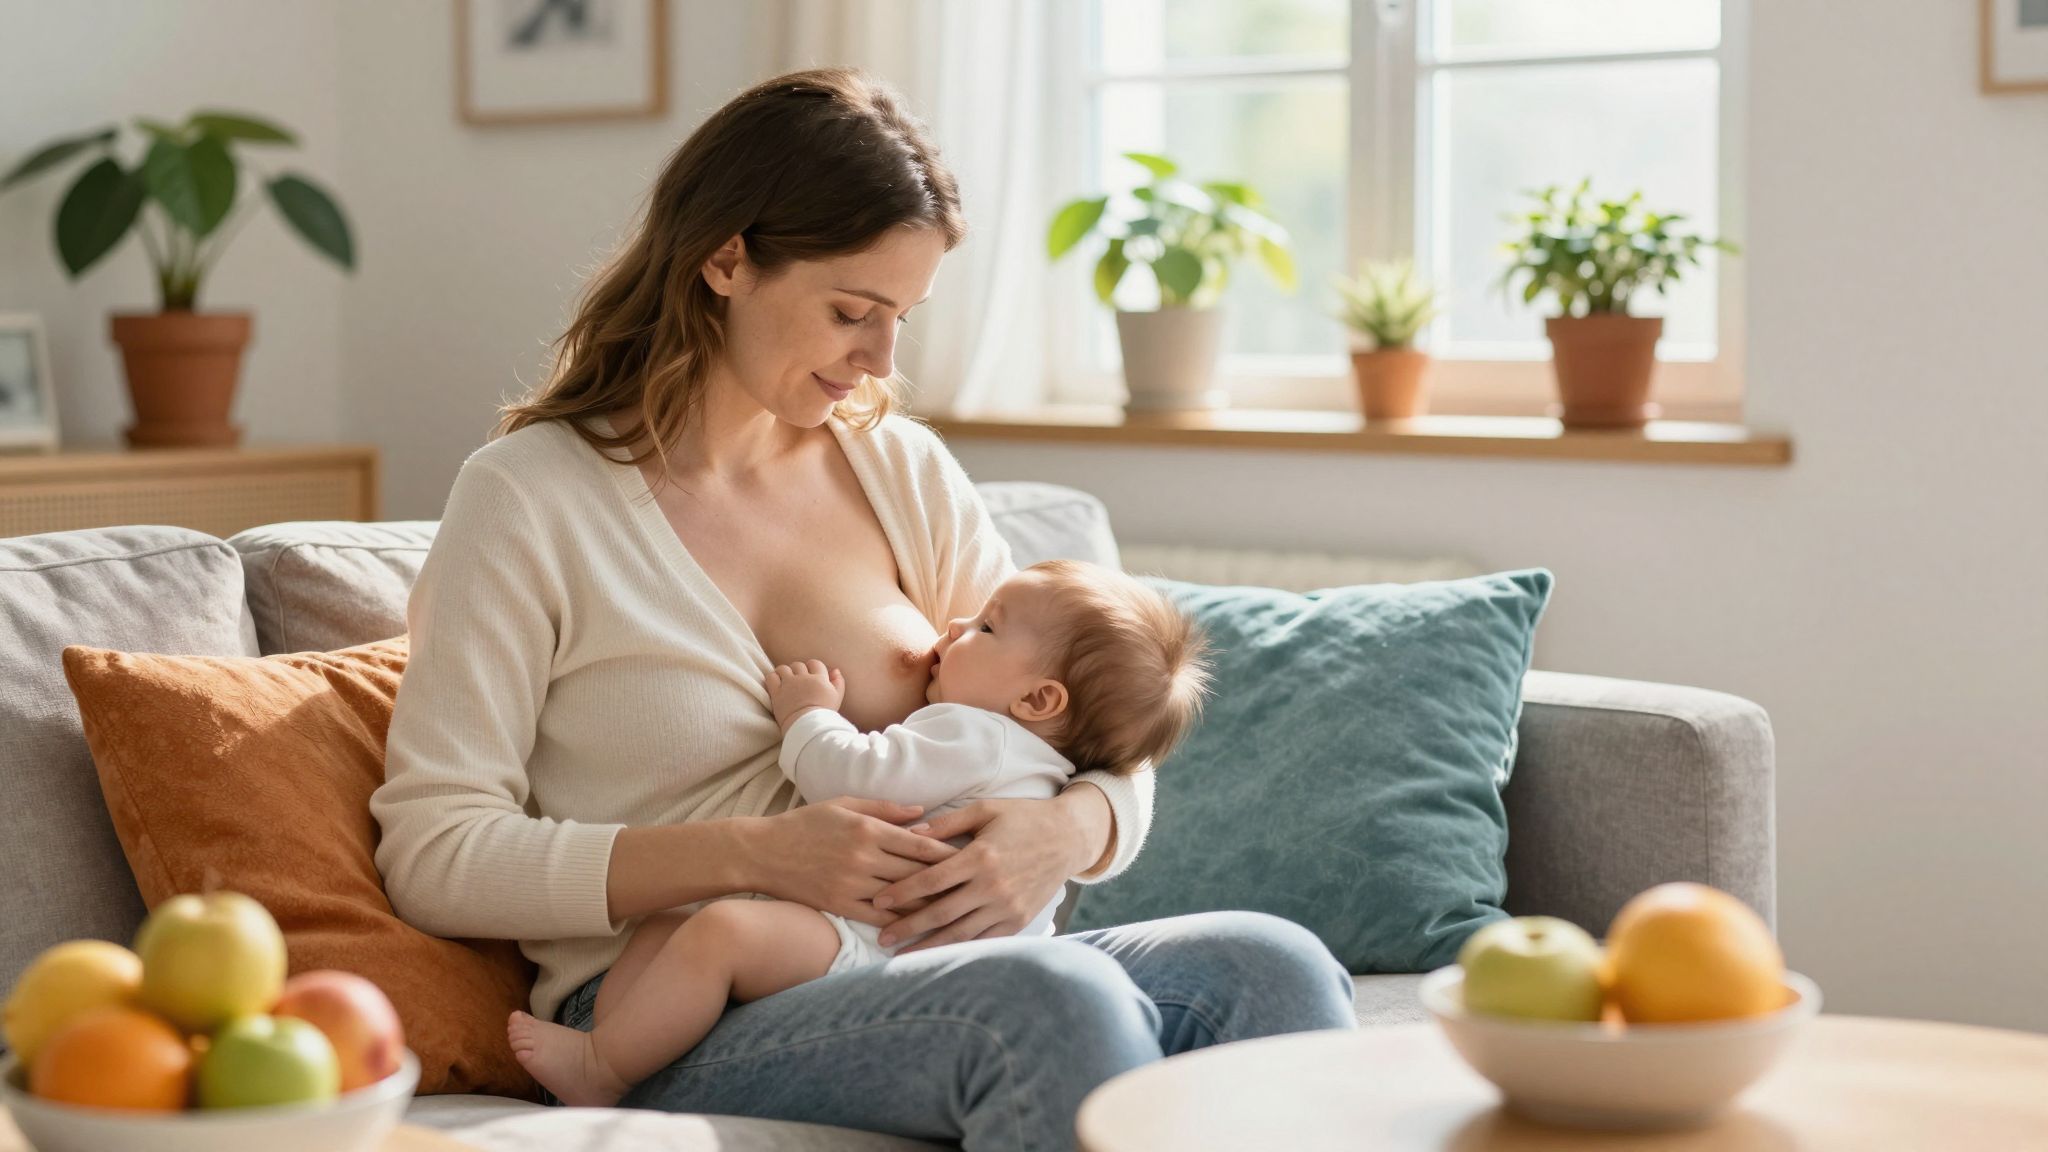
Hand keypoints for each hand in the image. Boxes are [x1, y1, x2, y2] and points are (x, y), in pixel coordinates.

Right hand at [751, 796, 957, 928]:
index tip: (971, 858)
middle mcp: (862, 856)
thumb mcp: (844, 804)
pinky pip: (878, 917)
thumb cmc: (806, 823)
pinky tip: (919, 926)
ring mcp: (851, 883)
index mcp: (867, 828)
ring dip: (929, 903)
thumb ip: (885, 808)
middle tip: (973, 886)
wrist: (762, 852)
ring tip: (957, 908)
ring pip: (901, 896)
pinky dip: (901, 923)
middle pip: (915, 871)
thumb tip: (923, 812)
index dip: (948, 853)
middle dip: (946, 879)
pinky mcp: (839, 904)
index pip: (918, 843)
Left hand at [764, 660, 843, 729]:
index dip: (812, 668)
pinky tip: (776, 684)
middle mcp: (803, 678)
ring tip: (785, 680)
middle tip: (797, 681)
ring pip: (783, 668)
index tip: (810, 676)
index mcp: (819, 679)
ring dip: (784, 672)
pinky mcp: (777, 692)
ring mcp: (789, 684)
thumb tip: (835, 670)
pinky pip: (771, 677)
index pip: (815, 663)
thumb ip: (838, 682)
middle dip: (798, 671)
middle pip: (798, 665)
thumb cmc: (824, 715)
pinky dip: (773, 678)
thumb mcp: (837, 698)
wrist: (807, 727)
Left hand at [868, 796, 1093, 952]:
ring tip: (902, 956)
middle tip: (881, 937)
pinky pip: (984, 940)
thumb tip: (910, 833)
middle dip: (908, 926)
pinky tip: (939, 956)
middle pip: (941, 912)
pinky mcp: (1019, 921)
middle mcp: (993, 885)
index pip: (932, 880)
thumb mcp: (985, 810)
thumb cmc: (1023, 819)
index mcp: (981, 856)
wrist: (1068, 838)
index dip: (902, 892)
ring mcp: (1007, 907)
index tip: (878, 901)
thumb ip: (947, 823)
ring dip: (929, 946)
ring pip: (961, 933)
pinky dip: (960, 950)